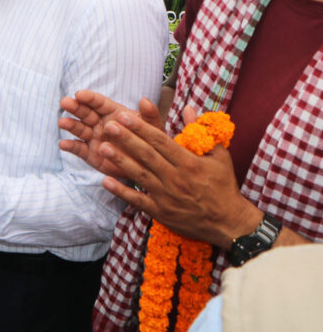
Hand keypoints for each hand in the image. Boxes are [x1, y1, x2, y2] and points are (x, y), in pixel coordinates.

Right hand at [58, 89, 166, 178]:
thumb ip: (149, 115)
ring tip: (62, 122)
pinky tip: (63, 144)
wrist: (148, 168)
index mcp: (113, 113)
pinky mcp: (91, 155)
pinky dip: (70, 146)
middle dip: (75, 107)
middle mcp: (100, 124)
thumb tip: (144, 100)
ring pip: (79, 129)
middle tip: (65, 102)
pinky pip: (79, 149)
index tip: (79, 94)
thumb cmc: (150, 143)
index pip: (99, 103)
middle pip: (85, 113)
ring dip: (70, 125)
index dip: (89, 98)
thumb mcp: (152, 129)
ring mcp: (94, 139)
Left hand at [95, 107, 260, 248]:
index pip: (161, 142)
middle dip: (126, 139)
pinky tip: (105, 180)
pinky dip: (121, 191)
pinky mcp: (160, 212)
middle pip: (147, 155)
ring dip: (120, 161)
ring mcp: (167, 196)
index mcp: (190, 163)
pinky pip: (138, 200)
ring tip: (102, 147)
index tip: (124, 115)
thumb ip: (201, 132)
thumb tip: (188, 108)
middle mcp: (176, 178)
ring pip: (140, 175)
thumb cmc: (223, 186)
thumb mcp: (219, 156)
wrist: (229, 224)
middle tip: (108, 125)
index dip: (142, 128)